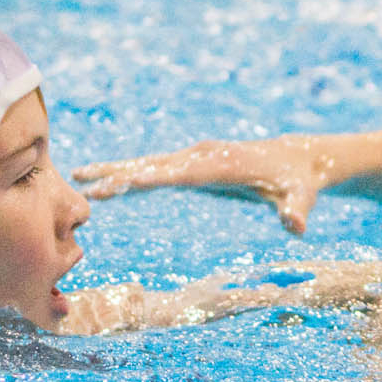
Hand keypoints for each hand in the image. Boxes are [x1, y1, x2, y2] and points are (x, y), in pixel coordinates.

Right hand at [74, 136, 329, 234]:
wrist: (299, 158)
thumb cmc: (300, 181)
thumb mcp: (303, 195)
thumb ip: (298, 209)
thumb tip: (297, 226)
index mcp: (223, 164)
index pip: (182, 173)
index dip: (153, 178)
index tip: (124, 182)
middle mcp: (203, 155)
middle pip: (154, 165)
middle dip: (118, 173)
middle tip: (84, 181)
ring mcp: (194, 156)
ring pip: (147, 163)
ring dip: (114, 170)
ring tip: (79, 175)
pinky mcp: (191, 162)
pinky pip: (154, 168)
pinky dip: (127, 173)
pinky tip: (104, 181)